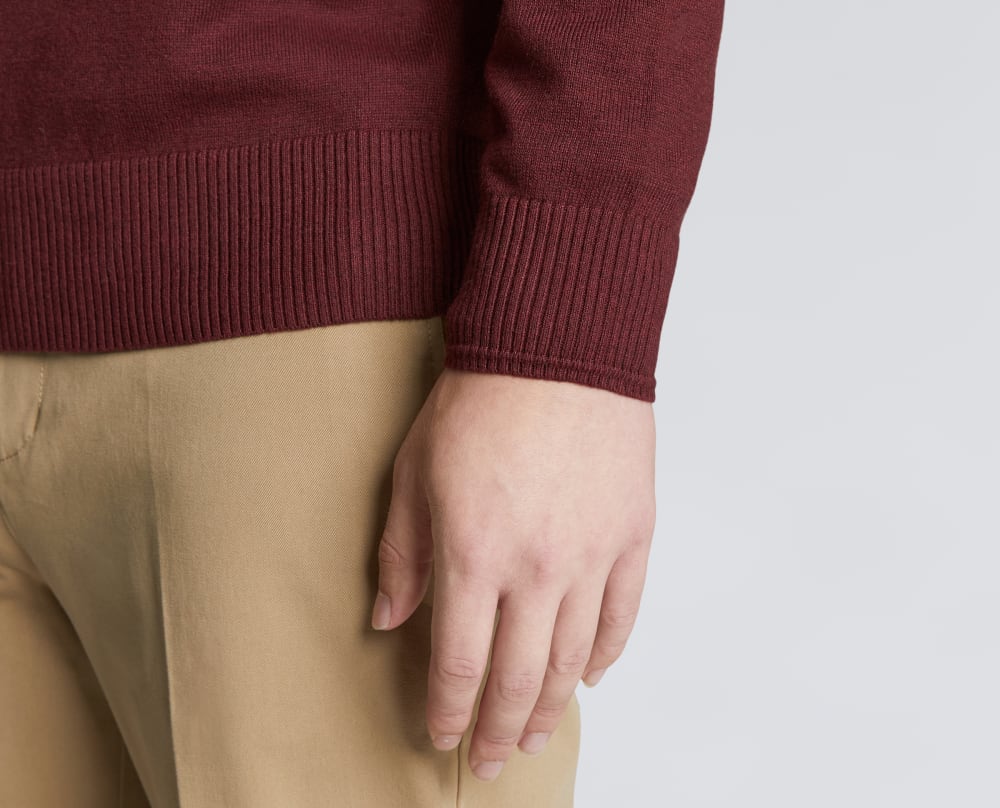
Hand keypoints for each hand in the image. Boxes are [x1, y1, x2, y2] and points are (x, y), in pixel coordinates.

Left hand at [371, 366, 655, 781]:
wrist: (556, 347)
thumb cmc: (480, 401)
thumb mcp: (414, 471)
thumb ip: (401, 553)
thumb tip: (388, 618)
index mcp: (474, 556)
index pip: (457, 663)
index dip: (447, 710)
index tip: (440, 733)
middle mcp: (537, 570)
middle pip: (519, 678)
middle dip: (497, 728)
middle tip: (489, 758)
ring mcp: (592, 556)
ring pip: (574, 659)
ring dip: (552, 705)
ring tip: (535, 733)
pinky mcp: (633, 534)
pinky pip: (624, 614)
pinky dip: (608, 654)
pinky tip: (592, 676)